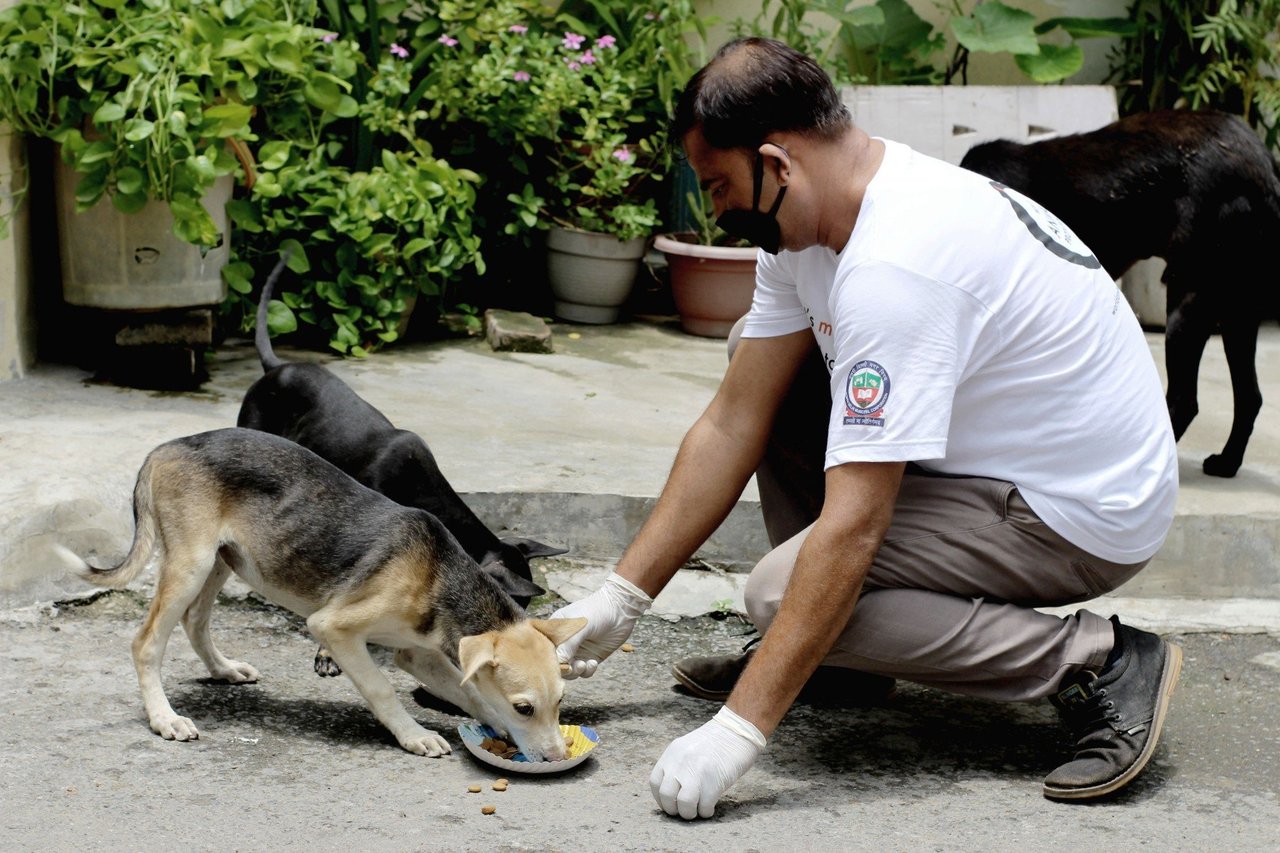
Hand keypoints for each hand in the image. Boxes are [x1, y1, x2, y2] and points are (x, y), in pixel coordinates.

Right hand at [550, 572, 650, 678]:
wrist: (621, 609)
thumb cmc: (597, 611)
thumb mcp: (580, 627)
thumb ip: (569, 645)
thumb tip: (558, 663)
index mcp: (556, 630)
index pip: (545, 648)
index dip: (547, 659)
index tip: (555, 664)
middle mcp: (564, 642)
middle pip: (556, 662)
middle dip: (563, 668)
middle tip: (571, 667)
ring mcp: (577, 651)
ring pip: (569, 670)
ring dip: (575, 671)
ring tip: (583, 665)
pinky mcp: (590, 657)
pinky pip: (584, 671)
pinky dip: (587, 671)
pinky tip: (593, 663)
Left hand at [650, 706, 765, 818]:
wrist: (738, 731)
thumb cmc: (715, 742)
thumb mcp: (688, 748)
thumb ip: (677, 765)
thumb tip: (672, 792)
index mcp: (673, 753)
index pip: (655, 783)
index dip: (661, 799)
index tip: (671, 804)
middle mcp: (681, 762)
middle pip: (667, 796)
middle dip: (674, 809)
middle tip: (685, 810)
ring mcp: (697, 772)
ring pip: (684, 804)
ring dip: (689, 813)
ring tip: (697, 810)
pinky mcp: (714, 782)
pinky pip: (704, 807)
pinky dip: (706, 812)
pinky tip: (710, 807)